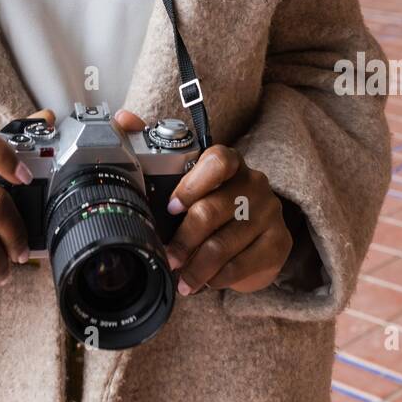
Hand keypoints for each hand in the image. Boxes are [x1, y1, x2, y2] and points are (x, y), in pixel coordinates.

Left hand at [113, 108, 292, 295]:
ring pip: (226, 244)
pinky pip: (243, 265)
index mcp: (229, 161)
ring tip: (182, 280)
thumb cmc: (209, 203)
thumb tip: (122, 119)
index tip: (171, 208)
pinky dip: (219, 278)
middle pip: (214, 210)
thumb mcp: (183, 180)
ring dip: (198, 267)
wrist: (252, 236)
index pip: (218, 161)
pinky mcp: (279, 242)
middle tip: (168, 258)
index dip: (192, 186)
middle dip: (184, 240)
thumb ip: (152, 147)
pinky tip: (206, 282)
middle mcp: (254, 182)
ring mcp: (270, 212)